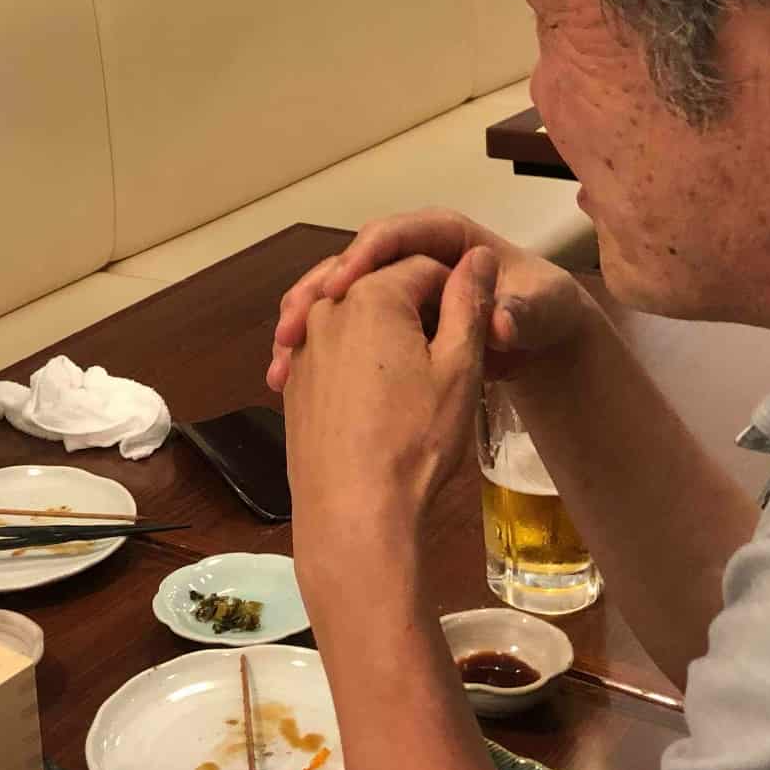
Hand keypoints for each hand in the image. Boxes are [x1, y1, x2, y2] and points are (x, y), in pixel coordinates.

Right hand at [268, 210, 593, 390]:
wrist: (542, 340)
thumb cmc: (542, 309)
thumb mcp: (540, 311)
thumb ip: (519, 315)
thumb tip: (500, 321)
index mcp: (444, 237)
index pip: (394, 234)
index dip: (363, 256)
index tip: (340, 286)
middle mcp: (411, 257)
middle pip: (351, 263)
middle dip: (316, 291)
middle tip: (291, 326)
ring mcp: (394, 289)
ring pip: (336, 296)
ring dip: (304, 323)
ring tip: (281, 358)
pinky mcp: (383, 321)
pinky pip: (338, 329)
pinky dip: (311, 350)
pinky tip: (287, 378)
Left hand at [284, 251, 496, 605]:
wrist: (352, 513)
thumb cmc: (415, 442)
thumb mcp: (459, 369)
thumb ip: (468, 304)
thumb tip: (476, 257)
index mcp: (370, 294)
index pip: (425, 265)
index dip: (457, 288)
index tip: (476, 324)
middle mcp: (326, 309)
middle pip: (383, 284)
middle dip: (419, 306)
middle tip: (450, 351)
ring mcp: (303, 346)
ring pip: (354, 316)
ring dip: (387, 331)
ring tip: (418, 373)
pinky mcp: (292, 381)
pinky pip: (329, 348)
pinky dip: (357, 356)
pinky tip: (379, 391)